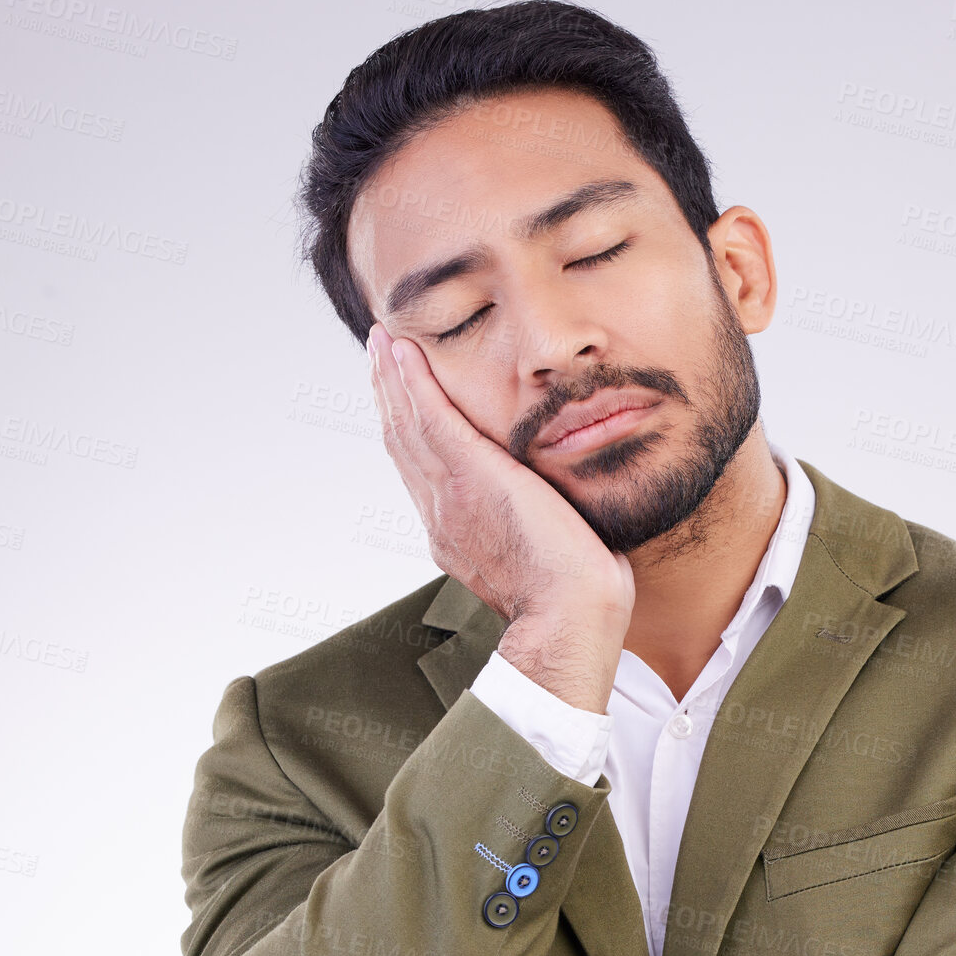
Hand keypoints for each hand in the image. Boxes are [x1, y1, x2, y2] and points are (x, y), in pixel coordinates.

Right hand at [368, 324, 632, 711]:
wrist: (569, 613)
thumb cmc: (575, 596)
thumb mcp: (547, 554)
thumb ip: (539, 527)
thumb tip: (560, 514)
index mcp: (457, 534)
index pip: (424, 472)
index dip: (410, 432)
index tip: (403, 401)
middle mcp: (442, 514)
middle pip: (404, 444)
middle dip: (390, 397)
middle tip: (380, 356)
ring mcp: (449, 495)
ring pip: (407, 426)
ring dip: (392, 378)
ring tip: (383, 341)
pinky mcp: (469, 476)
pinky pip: (430, 417)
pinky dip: (411, 382)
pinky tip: (403, 351)